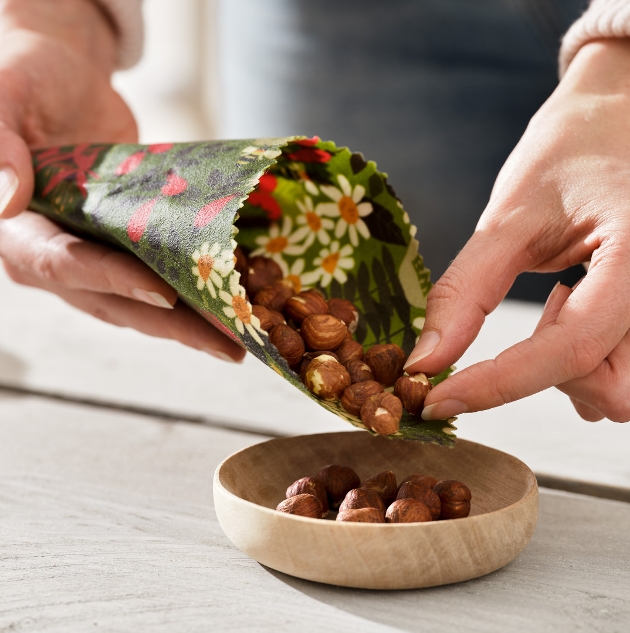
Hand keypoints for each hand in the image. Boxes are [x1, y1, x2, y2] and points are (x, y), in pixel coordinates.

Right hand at [0, 0, 244, 361]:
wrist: (64, 76)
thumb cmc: (30, 76)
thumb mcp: (5, 93)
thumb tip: (4, 198)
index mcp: (16, 229)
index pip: (63, 264)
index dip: (113, 280)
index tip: (163, 294)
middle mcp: (53, 255)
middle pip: (114, 301)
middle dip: (172, 325)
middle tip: (229, 344)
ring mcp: (92, 256)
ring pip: (141, 303)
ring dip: (191, 323)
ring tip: (242, 337)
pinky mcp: (123, 249)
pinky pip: (157, 278)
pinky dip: (192, 294)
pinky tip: (231, 303)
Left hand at [405, 39, 629, 421]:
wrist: (619, 115)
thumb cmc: (570, 150)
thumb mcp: (511, 216)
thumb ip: (466, 292)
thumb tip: (427, 362)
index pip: (571, 348)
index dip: (496, 384)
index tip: (437, 401)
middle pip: (611, 388)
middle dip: (550, 374)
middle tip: (543, 306)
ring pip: (620, 392)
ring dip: (572, 369)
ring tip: (563, 301)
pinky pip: (626, 373)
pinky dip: (587, 363)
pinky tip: (577, 312)